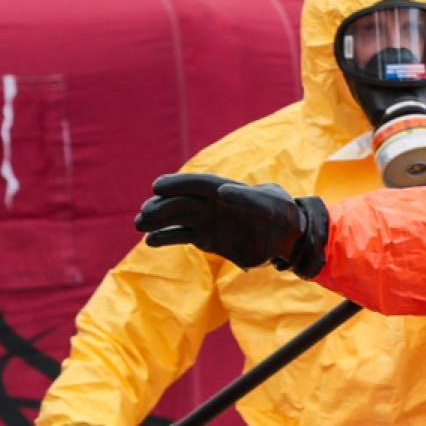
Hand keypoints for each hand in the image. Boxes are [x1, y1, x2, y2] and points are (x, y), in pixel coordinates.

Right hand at [135, 173, 328, 275]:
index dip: (177, 184)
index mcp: (223, 189)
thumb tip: (222, 191)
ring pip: (176, 219)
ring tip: (140, 225)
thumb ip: (246, 198)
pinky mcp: (207, 239)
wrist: (285, 235)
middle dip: (161, 207)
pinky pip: (181, 237)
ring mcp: (207, 221)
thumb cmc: (279, 213)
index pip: (196, 184)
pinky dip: (166, 238)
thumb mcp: (267, 204)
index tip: (157, 187)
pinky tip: (151, 241)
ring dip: (157, 221)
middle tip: (143, 216)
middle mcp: (211, 204)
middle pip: (180, 202)